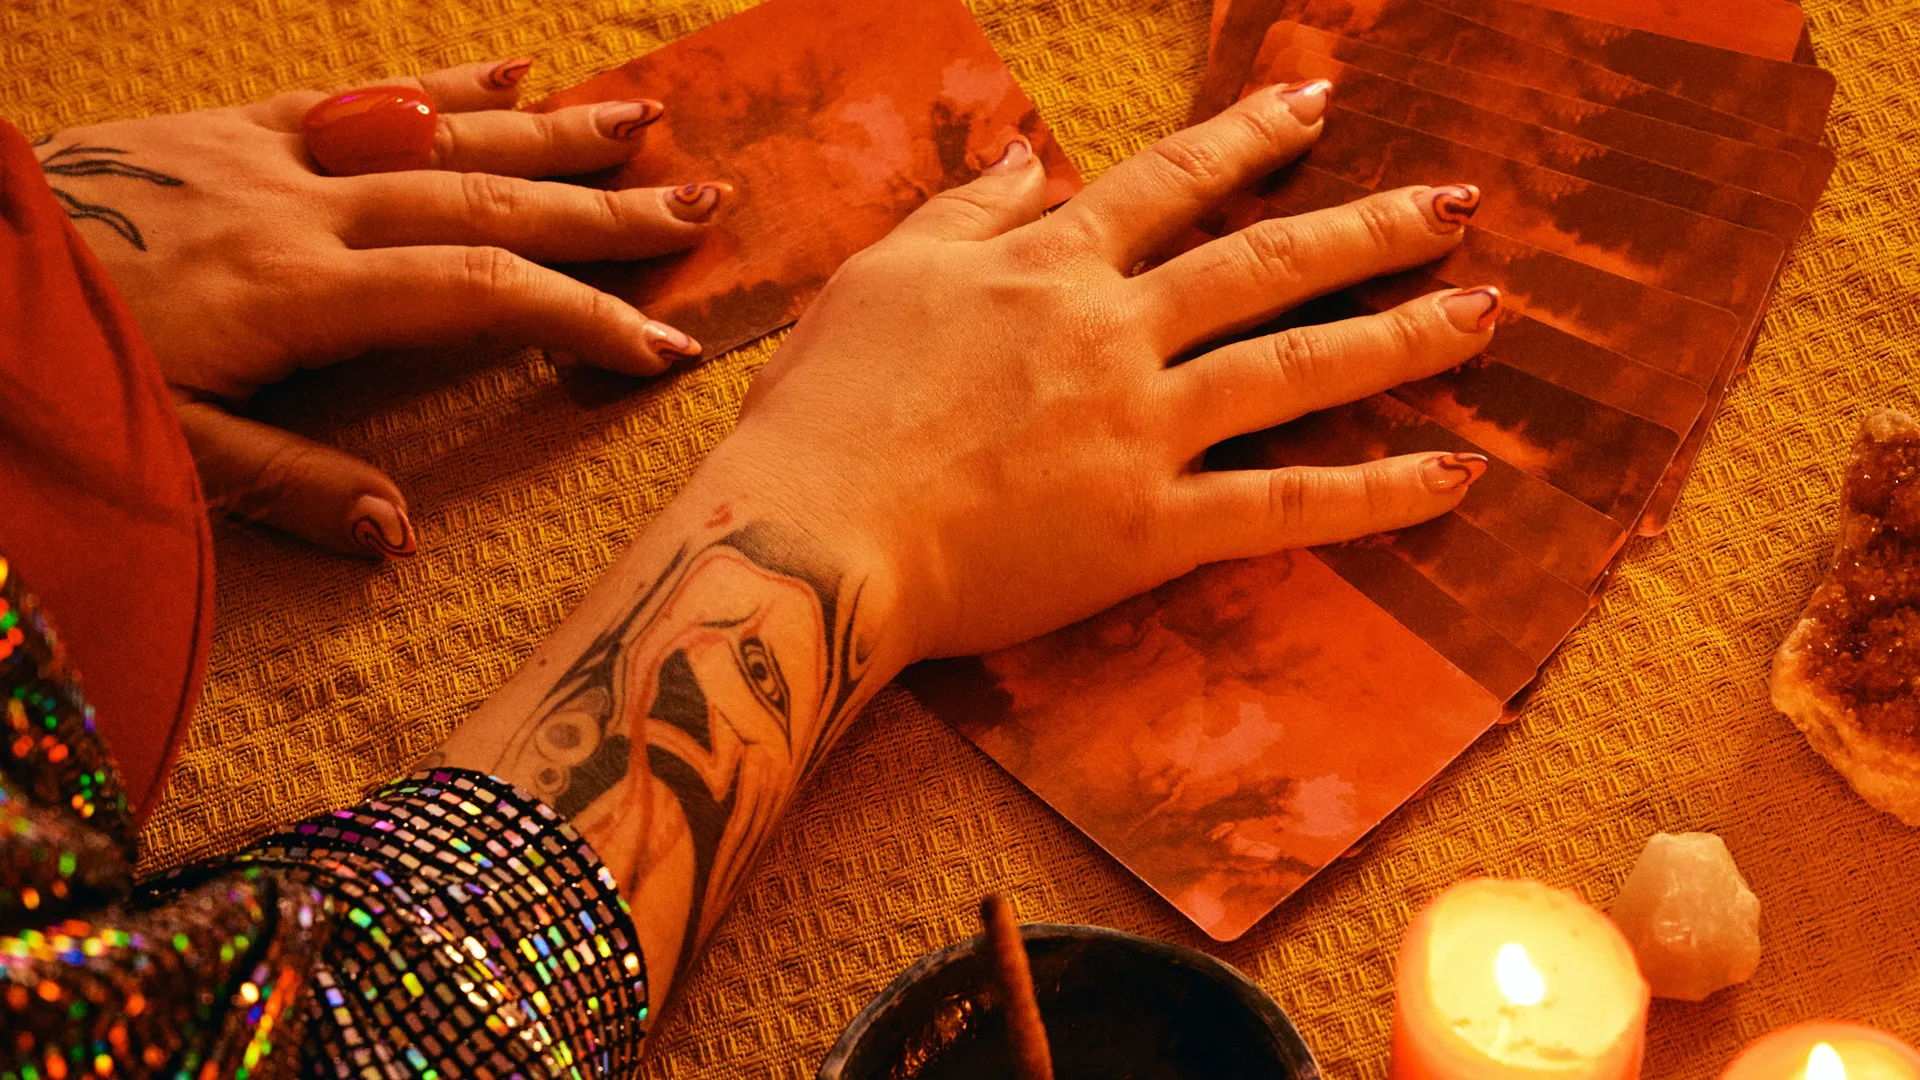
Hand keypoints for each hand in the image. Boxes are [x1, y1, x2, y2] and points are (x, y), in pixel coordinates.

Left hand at [36, 59, 721, 556]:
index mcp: (294, 292)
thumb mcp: (159, 448)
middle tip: (704, 205)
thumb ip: (286, 485)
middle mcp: (302, 208)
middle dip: (603, 208)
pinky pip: (358, 94)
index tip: (664, 348)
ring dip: (551, 130)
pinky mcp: (230, 129)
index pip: (475, 293)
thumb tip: (403, 534)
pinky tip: (510, 71)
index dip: (579, 318)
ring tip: (645, 121)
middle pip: (484, 198)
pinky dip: (444, 85)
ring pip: (439, 135)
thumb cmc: (47, 364)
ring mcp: (269, 156)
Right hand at [711, 80, 1498, 658]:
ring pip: (1294, 368)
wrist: (810, 536)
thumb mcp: (880, 275)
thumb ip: (965, 211)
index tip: (1320, 104)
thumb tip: (1026, 158)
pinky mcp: (1147, 528)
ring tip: (1486, 315)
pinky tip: (1451, 475)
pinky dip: (1373, 493)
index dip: (1251, 138)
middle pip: (1264, 264)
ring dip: (1400, 336)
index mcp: (1046, 268)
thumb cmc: (826, 407)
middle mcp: (1111, 332)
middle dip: (1368, 228)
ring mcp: (1138, 429)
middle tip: (1459, 206)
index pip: (1170, 184)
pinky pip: (1281, 504)